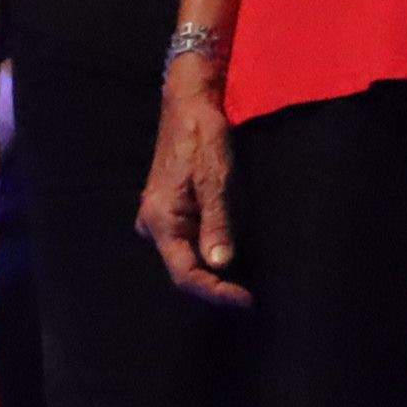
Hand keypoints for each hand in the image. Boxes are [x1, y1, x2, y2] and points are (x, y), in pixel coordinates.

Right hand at [138, 69, 250, 308]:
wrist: (189, 105)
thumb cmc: (203, 136)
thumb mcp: (216, 177)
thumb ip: (217, 221)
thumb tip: (220, 264)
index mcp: (160, 219)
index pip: (185, 272)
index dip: (215, 292)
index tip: (246, 301)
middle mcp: (154, 225)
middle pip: (185, 269)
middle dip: (217, 285)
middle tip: (252, 297)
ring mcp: (162, 219)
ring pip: (188, 257)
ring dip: (216, 272)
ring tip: (248, 284)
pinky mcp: (173, 211)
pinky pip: (191, 241)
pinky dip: (212, 252)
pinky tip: (235, 258)